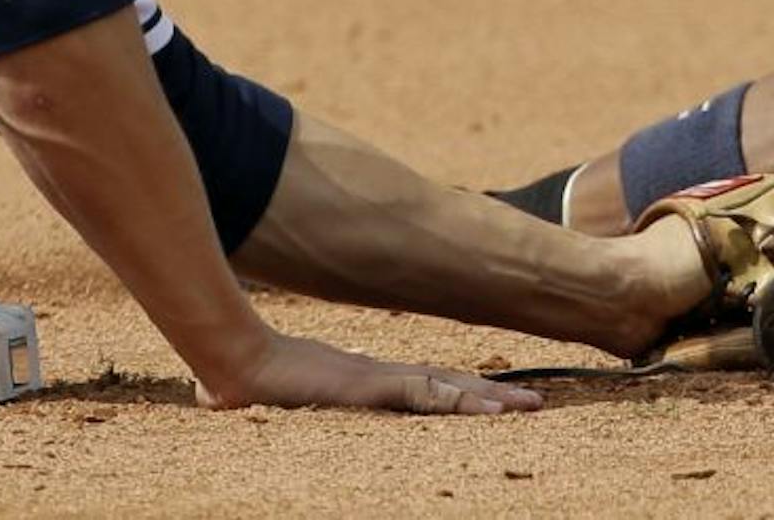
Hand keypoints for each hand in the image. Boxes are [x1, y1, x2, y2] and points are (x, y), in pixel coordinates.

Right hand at [193, 331, 542, 415]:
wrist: (237, 363)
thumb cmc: (253, 382)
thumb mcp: (288, 397)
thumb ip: (294, 395)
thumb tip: (260, 396)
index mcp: (369, 381)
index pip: (428, 385)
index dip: (464, 391)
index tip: (498, 398)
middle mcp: (382, 378)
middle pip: (450, 385)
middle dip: (495, 396)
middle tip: (537, 402)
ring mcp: (379, 381)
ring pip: (448, 389)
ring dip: (491, 400)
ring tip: (531, 407)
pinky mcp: (370, 387)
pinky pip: (423, 395)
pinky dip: (458, 400)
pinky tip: (488, 410)